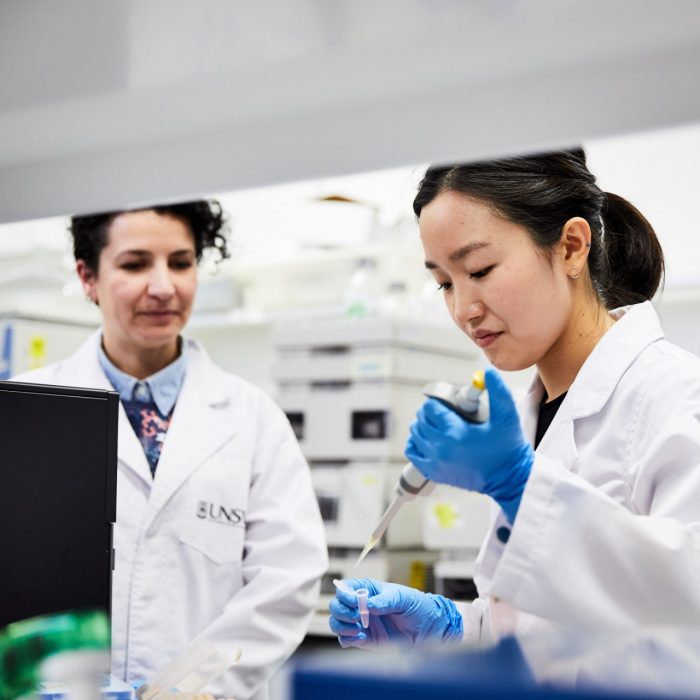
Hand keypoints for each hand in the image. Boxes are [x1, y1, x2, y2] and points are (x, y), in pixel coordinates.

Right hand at [328, 578, 461, 648]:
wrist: (426, 628)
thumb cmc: (415, 605)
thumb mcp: (402, 598)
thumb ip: (385, 600)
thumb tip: (369, 605)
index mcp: (367, 590)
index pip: (345, 588)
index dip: (344, 594)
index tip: (354, 602)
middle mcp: (359, 606)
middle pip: (336, 606)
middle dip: (341, 611)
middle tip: (356, 617)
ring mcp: (360, 623)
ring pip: (336, 623)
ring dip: (342, 626)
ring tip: (358, 629)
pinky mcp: (363, 639)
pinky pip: (345, 639)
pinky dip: (347, 639)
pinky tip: (361, 638)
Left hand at [405, 368, 533, 522]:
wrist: (509, 479)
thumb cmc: (508, 448)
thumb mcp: (507, 416)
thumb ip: (498, 391)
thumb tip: (486, 373)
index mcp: (455, 433)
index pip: (430, 408)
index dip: (437, 401)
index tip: (447, 402)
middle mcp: (441, 448)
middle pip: (421, 420)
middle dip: (430, 412)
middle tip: (445, 412)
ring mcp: (436, 463)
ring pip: (415, 434)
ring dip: (423, 426)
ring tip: (438, 424)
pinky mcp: (435, 473)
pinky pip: (413, 453)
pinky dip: (416, 443)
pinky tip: (429, 438)